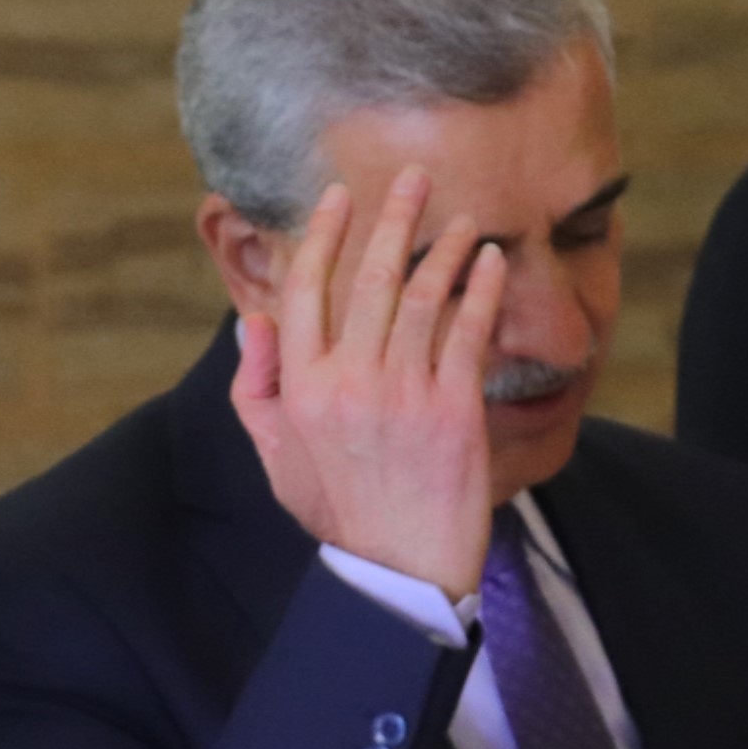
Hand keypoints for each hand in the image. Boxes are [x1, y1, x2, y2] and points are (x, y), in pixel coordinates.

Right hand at [229, 171, 507, 601]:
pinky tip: (492, 262)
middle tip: (413, 178)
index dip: (322, 236)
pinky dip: (482, 289)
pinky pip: (469, 331)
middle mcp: (348, 382)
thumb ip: (258, 388)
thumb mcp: (277, 455)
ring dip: (445, 247)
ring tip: (462, 217)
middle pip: (368, 279)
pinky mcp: (454, 409)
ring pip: (424, 297)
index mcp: (302, 388)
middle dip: (391, 219)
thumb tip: (255, 323)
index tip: (339, 197)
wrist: (400, 570)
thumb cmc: (339, 512)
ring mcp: (403, 393)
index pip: (306, 290)